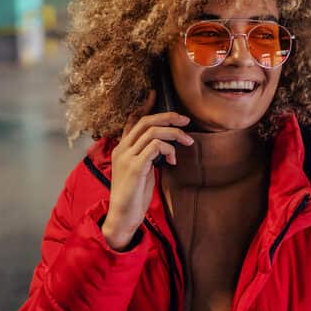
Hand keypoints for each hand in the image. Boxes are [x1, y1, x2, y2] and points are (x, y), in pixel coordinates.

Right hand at [102, 90, 192, 249]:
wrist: (123, 217)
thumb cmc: (134, 197)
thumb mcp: (142, 172)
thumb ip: (148, 157)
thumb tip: (164, 147)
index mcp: (122, 149)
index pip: (132, 121)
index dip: (143, 106)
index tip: (154, 94)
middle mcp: (122, 149)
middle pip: (146, 121)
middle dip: (168, 116)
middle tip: (185, 120)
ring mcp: (127, 157)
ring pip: (153, 131)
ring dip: (174, 134)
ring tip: (187, 142)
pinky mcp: (135, 166)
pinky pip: (156, 146)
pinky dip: (169, 150)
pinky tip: (173, 161)